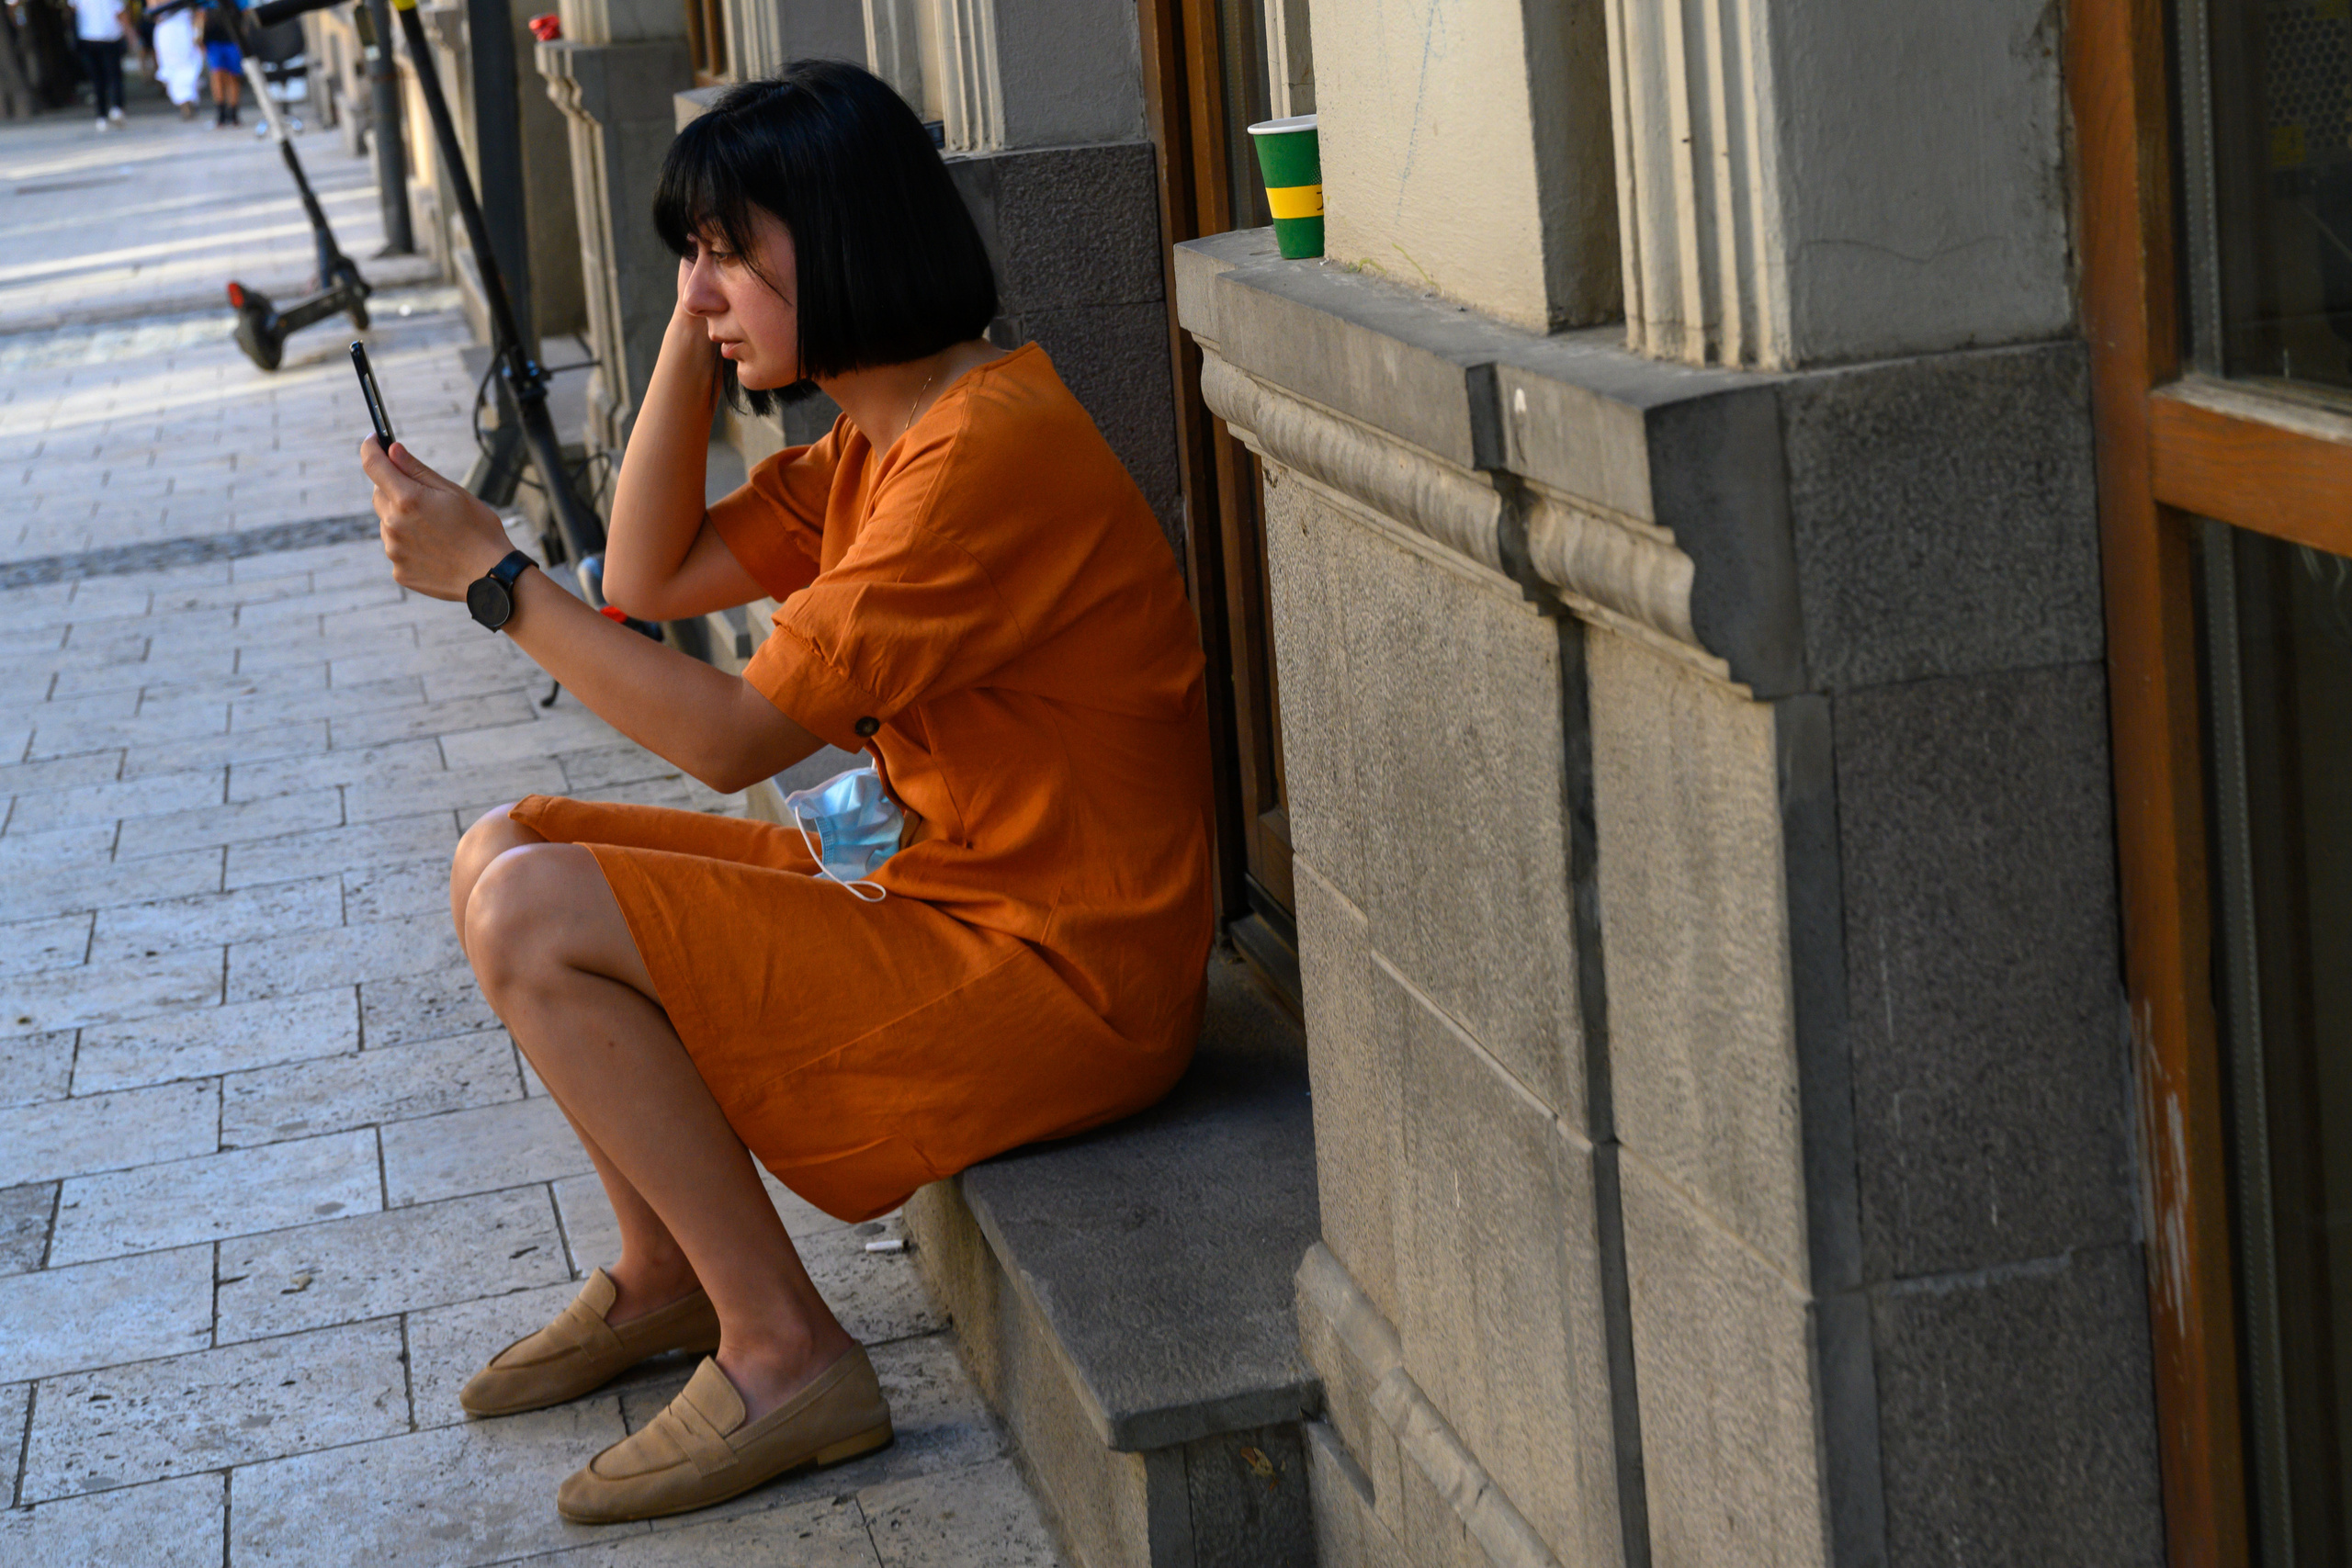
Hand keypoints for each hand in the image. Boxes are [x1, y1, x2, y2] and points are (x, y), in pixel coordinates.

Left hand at [358, 437, 512, 600]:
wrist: (491, 577)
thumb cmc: (479, 531)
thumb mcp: (453, 492)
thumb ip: (417, 470)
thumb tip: (392, 450)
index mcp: (408, 499)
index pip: (374, 465)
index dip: (371, 448)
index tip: (374, 441)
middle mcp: (393, 524)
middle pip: (379, 495)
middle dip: (394, 489)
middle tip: (424, 498)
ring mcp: (394, 550)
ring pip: (387, 523)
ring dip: (402, 519)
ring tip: (436, 532)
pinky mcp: (399, 571)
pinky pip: (397, 549)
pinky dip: (410, 545)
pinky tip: (435, 550)